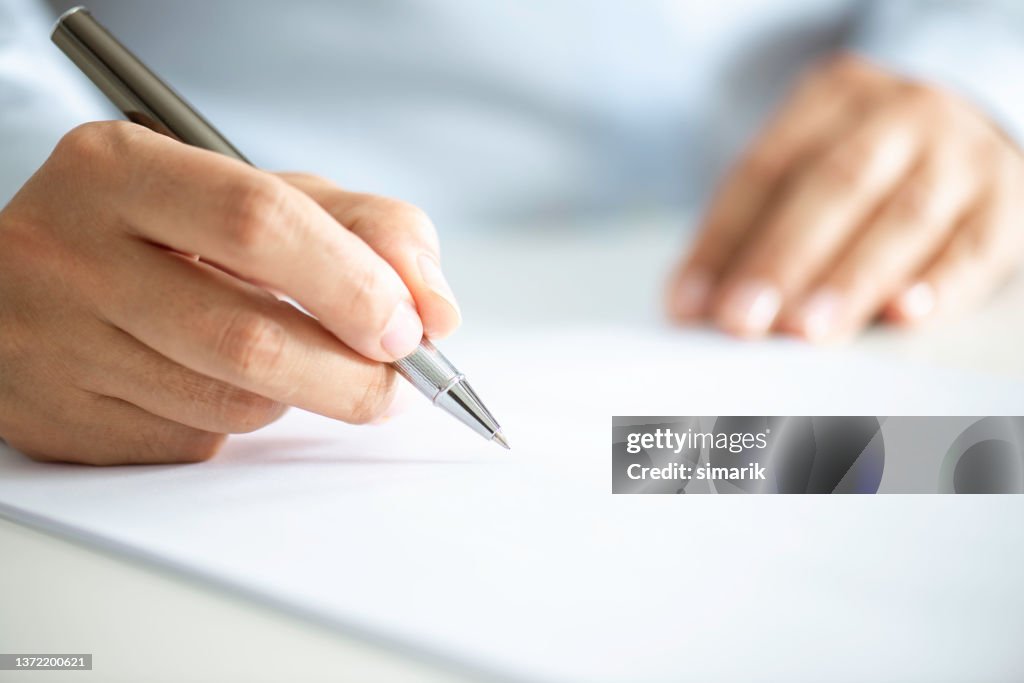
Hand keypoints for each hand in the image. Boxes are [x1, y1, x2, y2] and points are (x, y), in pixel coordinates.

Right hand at [0, 122, 460, 463]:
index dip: (355, 285)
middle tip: (396, 382)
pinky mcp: (57, 420)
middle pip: (249, 338)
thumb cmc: (162, 230)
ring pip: (231, 404)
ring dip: (300, 397)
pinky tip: (219, 383)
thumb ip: (365, 231)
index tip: (410, 329)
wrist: (25, 280)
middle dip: (351, 375)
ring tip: (301, 366)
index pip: (261, 225)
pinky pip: (193, 443)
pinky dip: (239, 423)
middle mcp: (72, 254)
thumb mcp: (261, 194)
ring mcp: (57, 345)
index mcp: (122, 169)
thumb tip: (435, 314)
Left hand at [667, 54, 1023, 340]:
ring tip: (807, 329)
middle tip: (743, 318)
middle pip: (834, 185)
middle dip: (782, 258)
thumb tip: (694, 304)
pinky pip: (973, 246)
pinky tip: (904, 314)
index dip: (723, 239)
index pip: (766, 169)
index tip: (691, 301)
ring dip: (850, 280)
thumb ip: (751, 226)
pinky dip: (940, 284)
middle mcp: (901, 116)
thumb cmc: (868, 160)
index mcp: (833, 97)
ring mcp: (959, 156)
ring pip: (902, 218)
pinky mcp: (1006, 201)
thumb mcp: (808, 163)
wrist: (969, 124)